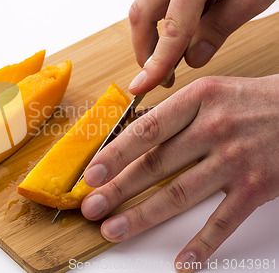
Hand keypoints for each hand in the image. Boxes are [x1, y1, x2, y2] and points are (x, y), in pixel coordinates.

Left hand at [81, 75, 278, 271]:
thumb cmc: (253, 100)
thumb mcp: (210, 91)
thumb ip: (173, 113)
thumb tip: (130, 135)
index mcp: (198, 100)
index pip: (146, 131)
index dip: (114, 154)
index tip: (91, 174)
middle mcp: (214, 130)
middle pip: (155, 166)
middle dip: (117, 190)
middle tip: (91, 207)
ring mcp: (235, 161)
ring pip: (179, 195)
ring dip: (142, 217)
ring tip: (114, 230)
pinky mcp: (256, 187)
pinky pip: (223, 221)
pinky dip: (202, 244)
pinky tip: (183, 261)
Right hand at [128, 0, 278, 94]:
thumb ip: (219, 28)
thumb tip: (192, 58)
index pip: (169, 30)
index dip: (155, 64)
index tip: (142, 87)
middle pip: (141, 14)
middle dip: (145, 49)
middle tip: (160, 73)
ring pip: (148, 3)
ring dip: (157, 32)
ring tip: (181, 50)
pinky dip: (170, 14)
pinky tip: (192, 22)